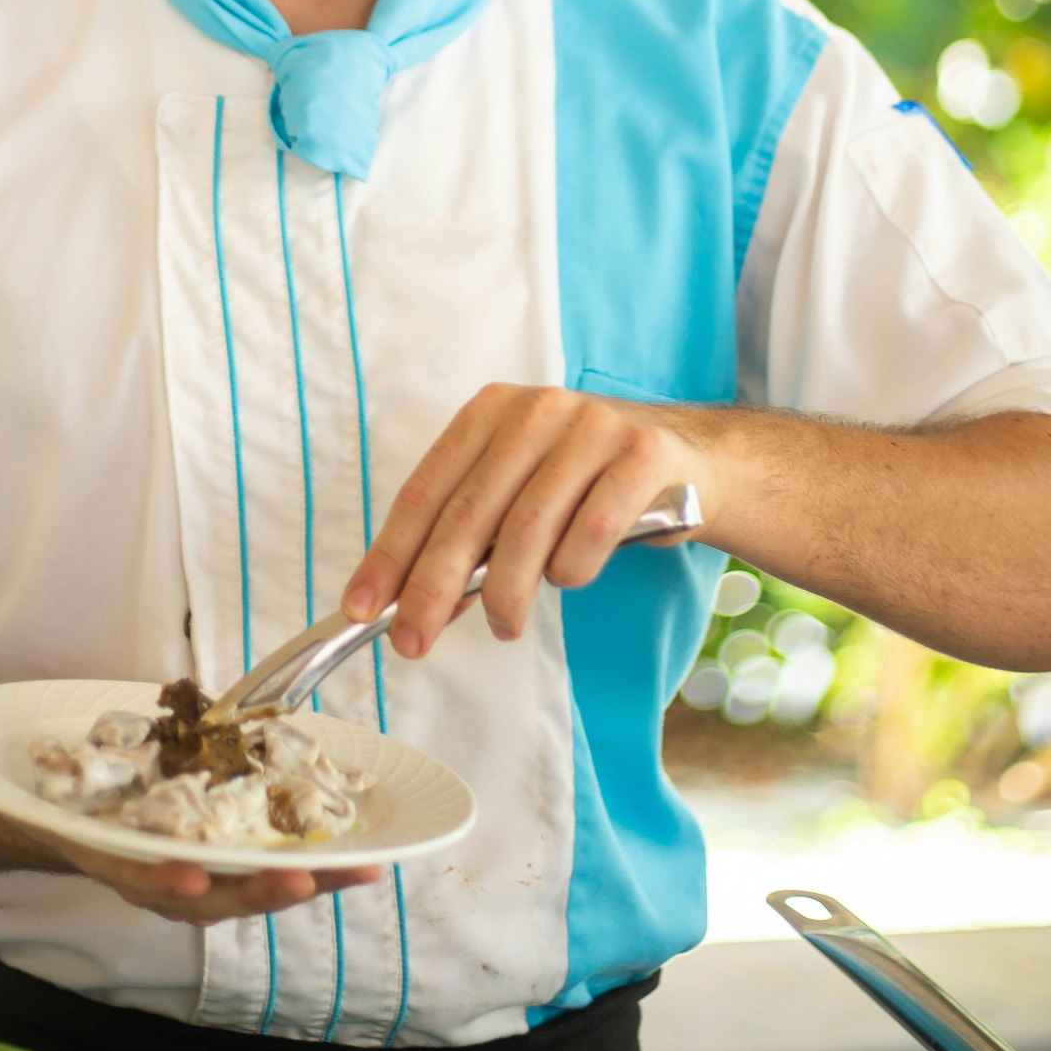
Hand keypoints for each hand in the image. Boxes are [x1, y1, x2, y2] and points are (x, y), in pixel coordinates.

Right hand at [0, 800, 381, 923]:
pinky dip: (302, 863)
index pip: (133, 875)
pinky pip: (257, 865)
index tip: (193, 881)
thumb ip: (9, 795)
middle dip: (260, 888)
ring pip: (245, 886)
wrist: (30, 812)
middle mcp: (147, 872)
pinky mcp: (206, 853)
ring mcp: (180, 868)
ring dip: (299, 881)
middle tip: (309, 878)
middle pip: (209, 891)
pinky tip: (346, 857)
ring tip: (354, 870)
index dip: (163, 881)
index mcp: (102, 855)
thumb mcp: (11, 792)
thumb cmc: (30, 795)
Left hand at [340, 382, 710, 659]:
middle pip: (468, 514)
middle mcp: (538, 409)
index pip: (426, 490)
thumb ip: (472, 538)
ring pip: (527, 529)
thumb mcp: (520, 492)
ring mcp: (593, 427)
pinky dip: (571, 571)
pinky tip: (568, 578)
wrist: (688, 461)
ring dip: (506, 594)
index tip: (362, 608)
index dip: (390, 553)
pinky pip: (591, 532)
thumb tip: (413, 604)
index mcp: (491, 410)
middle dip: (433, 589)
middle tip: (413, 641)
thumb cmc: (585, 484)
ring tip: (503, 625)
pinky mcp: (643, 455)